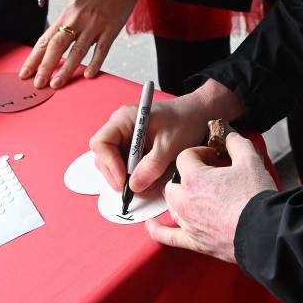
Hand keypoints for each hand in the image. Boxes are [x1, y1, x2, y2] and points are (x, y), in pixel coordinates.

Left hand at [21, 0, 141, 88]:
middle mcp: (78, 19)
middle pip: (57, 45)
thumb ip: (70, 22)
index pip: (46, 39)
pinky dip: (95, 62)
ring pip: (77, 50)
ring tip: (57, 84)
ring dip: (66, 69)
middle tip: (38, 83)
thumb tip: (61, 41)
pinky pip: (102, 48)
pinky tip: (88, 74)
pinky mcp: (112, 28)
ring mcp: (95, 24)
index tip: (26, 72)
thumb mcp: (78, 1)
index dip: (35, 57)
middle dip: (45, 66)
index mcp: (67, 13)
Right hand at [88, 79, 247, 192]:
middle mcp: (121, 127)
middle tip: (133, 189)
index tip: (124, 180)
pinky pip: (126, 164)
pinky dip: (135, 174)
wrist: (201, 113)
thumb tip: (134, 186)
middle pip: (104, 156)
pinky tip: (149, 177)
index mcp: (125, 119)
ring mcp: (127, 138)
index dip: (109, 164)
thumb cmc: (187, 120)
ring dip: (126, 176)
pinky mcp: (135, 147)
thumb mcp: (171, 145)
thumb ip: (152, 166)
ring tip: (145, 183)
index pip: (101, 143)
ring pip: (114, 163)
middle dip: (116, 175)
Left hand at [149, 134, 276, 263]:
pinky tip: (151, 226)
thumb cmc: (255, 197)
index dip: (200, 153)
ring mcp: (188, 223)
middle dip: (187, 175)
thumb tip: (230, 137)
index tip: (214, 157)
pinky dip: (158, 231)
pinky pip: (169, 237)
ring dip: (180, 196)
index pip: (185, 157)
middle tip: (207, 175)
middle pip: (174, 181)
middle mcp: (184, 201)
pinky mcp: (195, 241)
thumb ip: (236, 144)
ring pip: (172, 204)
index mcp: (194, 178)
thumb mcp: (250, 160)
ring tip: (195, 193)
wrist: (264, 231)